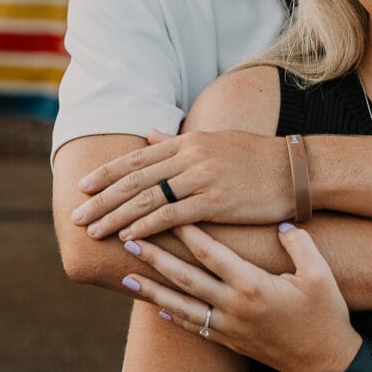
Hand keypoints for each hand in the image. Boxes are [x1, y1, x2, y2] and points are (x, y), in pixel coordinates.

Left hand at [72, 129, 292, 239]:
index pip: (138, 157)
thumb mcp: (215, 141)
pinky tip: (128, 238)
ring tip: (93, 231)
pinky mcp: (215, 202)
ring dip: (116, 216)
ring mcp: (202, 178)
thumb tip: (151, 134)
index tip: (83, 187)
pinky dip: (146, 226)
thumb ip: (179, 141)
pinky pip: (172, 215)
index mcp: (189, 141)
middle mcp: (191, 156)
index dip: (108, 173)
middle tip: (77, 216)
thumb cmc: (257, 157)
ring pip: (148, 198)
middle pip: (136, 178)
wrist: (295, 169)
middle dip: (103, 198)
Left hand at [119, 222, 359, 371]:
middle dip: (155, 258)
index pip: (211, 254)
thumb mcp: (320, 274)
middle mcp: (234, 307)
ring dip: (152, 290)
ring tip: (126, 276)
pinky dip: (172, 317)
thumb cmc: (326, 315)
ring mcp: (229, 327)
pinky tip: (155, 309)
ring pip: (181, 306)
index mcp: (253, 285)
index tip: (165, 214)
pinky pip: (193, 327)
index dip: (187, 233)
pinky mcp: (230, 341)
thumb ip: (298, 243)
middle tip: (128, 241)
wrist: (327, 363)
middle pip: (186, 279)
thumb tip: (280, 224)